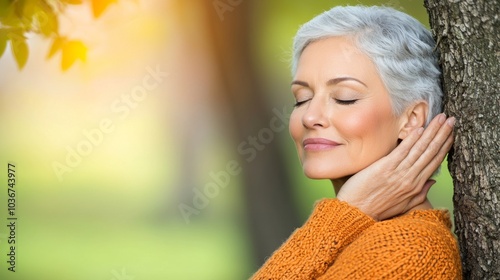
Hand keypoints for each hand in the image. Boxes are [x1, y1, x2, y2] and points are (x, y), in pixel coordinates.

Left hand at [336, 113, 454, 220]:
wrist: (356, 213)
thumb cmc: (376, 209)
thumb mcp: (402, 204)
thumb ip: (418, 193)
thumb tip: (431, 181)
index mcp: (415, 186)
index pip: (434, 162)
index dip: (445, 146)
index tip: (452, 133)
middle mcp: (410, 179)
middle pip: (430, 153)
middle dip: (442, 134)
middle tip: (451, 119)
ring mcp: (398, 173)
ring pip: (419, 149)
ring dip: (431, 132)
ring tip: (440, 118)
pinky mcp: (384, 168)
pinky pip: (401, 152)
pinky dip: (411, 140)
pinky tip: (420, 129)